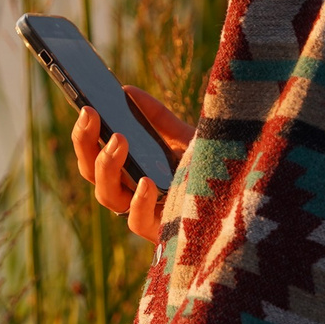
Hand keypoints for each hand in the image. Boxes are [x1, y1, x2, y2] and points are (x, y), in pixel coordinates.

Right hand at [71, 87, 197, 243]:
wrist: (241, 194)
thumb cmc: (209, 168)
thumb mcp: (183, 138)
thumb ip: (157, 118)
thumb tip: (127, 91)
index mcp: (128, 170)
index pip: (93, 155)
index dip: (84, 133)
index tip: (85, 107)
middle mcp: (129, 192)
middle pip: (92, 173)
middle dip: (86, 142)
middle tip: (91, 113)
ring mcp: (143, 214)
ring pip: (107, 196)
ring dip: (107, 166)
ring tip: (119, 139)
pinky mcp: (161, 232)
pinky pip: (138, 221)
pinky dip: (138, 202)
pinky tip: (146, 182)